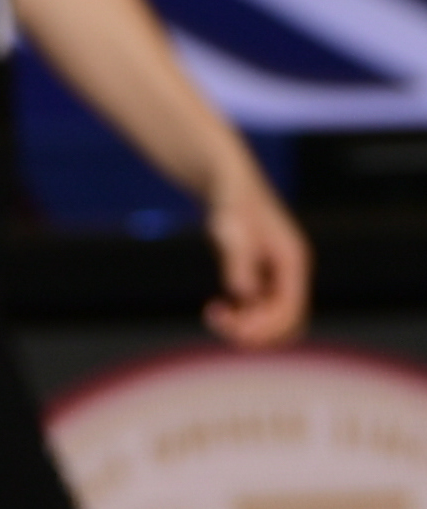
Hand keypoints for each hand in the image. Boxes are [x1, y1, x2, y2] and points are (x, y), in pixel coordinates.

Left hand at [201, 162, 312, 348]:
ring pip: (272, 318)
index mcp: (294, 261)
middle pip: (287, 321)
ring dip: (248, 326)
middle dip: (257, 330)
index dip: (267, 326)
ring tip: (214, 315)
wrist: (225, 178)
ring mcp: (278, 276)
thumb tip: (243, 293)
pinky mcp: (263, 276)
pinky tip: (218, 308)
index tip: (236, 329)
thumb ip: (239, 259)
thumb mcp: (232, 226)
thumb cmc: (230, 199)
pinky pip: (259, 310)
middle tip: (219, 322)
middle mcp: (291, 273)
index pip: (292, 310)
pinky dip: (242, 316)